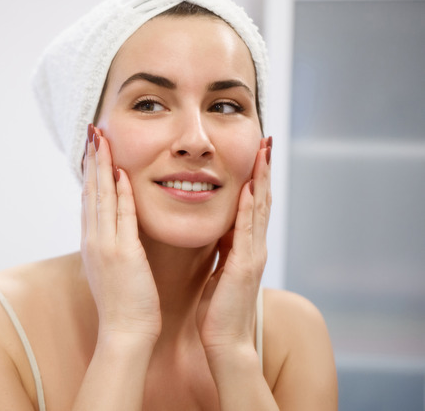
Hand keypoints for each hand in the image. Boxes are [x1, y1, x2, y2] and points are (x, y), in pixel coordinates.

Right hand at [81, 125, 160, 343]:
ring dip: (101, 167)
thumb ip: (114, 249)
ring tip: (100, 140)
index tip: (93, 150)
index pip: (90, 200)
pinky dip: (119, 192)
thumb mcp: (114, 271)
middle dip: (92, 160)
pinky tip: (120, 172)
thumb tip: (116, 234)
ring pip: (101, 198)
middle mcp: (93, 240)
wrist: (124, 333)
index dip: (91, 173)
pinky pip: (120, 216)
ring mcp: (104, 246)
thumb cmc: (126, 306)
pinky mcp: (121, 253)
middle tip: (92, 132)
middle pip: (90, 192)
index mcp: (92, 244)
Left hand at [197, 137, 272, 356]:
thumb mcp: (219, 271)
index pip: (252, 205)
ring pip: (260, 210)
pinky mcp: (244, 267)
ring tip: (263, 153)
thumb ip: (222, 250)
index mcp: (244, 247)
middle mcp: (253, 247)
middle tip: (265, 141)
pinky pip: (247, 232)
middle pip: (262, 200)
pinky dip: (249, 210)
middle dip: (263, 170)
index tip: (254, 152)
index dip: (254, 178)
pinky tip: (250, 190)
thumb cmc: (218, 310)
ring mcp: (252, 256)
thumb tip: (218, 230)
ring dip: (261, 180)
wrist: (225, 342)